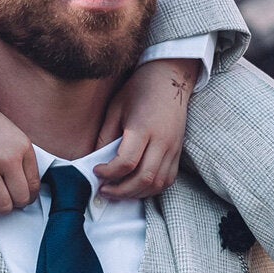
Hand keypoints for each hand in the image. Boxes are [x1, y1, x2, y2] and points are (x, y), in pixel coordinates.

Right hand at [0, 89, 39, 220]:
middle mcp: (8, 158)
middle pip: (20, 200)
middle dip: (13, 204)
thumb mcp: (12, 135)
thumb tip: (26, 190)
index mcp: (22, 147)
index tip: (16, 195)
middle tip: (2, 198)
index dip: (26, 196)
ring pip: (2, 207)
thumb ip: (21, 159)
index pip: (35, 186)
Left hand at [93, 59, 198, 201]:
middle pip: (144, 179)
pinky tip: (137, 186)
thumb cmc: (139, 90)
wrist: (169, 79)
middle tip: (104, 190)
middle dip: (121, 191)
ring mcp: (173, 148)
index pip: (126, 163)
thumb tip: (94, 160)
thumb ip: (105, 135)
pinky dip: (152, 189)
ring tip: (118, 191)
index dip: (109, 173)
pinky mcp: (179, 152)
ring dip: (136, 193)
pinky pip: (168, 180)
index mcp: (143, 128)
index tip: (96, 171)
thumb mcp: (116, 108)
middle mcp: (162, 141)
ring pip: (157, 184)